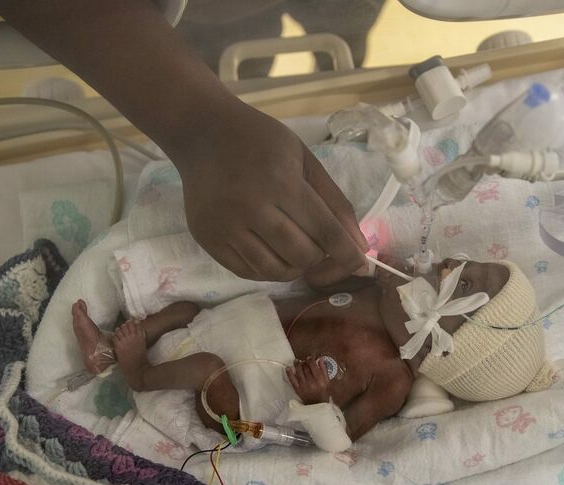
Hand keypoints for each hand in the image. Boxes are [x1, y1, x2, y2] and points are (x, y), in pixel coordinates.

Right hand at [173, 103, 368, 282]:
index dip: (347, 253)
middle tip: (317, 240)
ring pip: (275, 271)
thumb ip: (335, 202)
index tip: (361, 265)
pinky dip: (269, 269)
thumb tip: (359, 246)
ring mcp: (224, 227)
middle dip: (319, 255)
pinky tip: (272, 250)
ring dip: (295, 266)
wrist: (202, 133)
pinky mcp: (207, 240)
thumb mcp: (305, 160)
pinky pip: (248, 272)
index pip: (324, 230)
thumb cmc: (261, 141)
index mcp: (280, 183)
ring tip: (295, 245)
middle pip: (302, 255)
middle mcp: (250, 208)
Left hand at [286, 357, 330, 404]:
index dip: (310, 359)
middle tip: (304, 360)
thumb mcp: (327, 381)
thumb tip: (321, 359)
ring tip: (296, 361)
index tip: (310, 357)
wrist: (317, 404)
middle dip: (304, 361)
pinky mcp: (298, 389)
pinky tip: (288, 367)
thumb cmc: (323, 393)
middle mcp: (311, 382)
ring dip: (297, 364)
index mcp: (320, 380)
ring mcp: (304, 386)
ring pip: (299, 371)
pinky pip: (292, 379)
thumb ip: (324, 370)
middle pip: (305, 367)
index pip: (313, 365)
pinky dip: (289, 373)